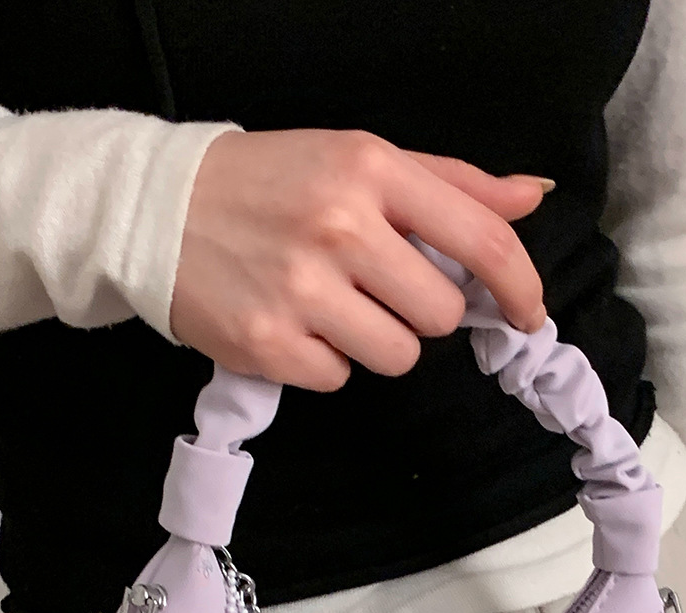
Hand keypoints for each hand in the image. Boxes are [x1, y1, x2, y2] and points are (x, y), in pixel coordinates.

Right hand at [170, 129, 550, 390]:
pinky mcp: (269, 345)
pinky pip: (339, 379)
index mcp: (371, 170)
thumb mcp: (357, 158)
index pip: (481, 239)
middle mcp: (340, 227)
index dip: (519, 285)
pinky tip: (294, 326)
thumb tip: (531, 195)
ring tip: (331, 306)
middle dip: (420, 312)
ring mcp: (302, 290)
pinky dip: (325, 362)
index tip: (527, 311)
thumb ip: (450, 183)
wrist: (154, 210)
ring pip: (397, 356)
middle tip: (377, 289)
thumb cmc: (270, 184)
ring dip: (375, 342)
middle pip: (440, 314)